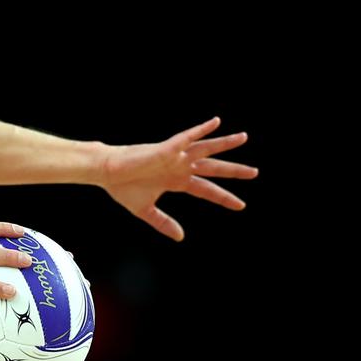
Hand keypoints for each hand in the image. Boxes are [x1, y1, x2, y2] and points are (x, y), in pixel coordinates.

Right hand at [101, 116, 257, 241]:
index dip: (223, 197)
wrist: (106, 172)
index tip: (240, 205)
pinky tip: (216, 122)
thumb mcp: (145, 210)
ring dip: (225, 144)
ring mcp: (175, 156)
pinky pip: (188, 136)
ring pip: (206, 149)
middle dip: (234, 170)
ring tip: (243, 138)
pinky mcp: (167, 148)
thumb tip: (181, 237)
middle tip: (254, 172)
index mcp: (176, 181)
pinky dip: (202, 129)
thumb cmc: (122, 188)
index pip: (206, 189)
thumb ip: (163, 222)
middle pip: (213, 168)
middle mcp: (180, 166)